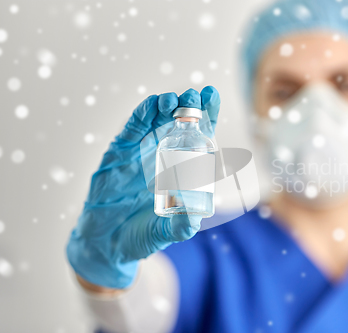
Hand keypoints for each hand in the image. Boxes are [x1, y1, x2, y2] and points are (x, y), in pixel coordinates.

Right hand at [66, 87, 219, 288]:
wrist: (106, 245)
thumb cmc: (141, 236)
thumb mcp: (166, 232)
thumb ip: (181, 227)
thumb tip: (194, 219)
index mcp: (181, 168)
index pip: (198, 136)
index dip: (206, 115)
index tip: (213, 96)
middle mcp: (163, 154)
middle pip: (179, 122)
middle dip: (188, 105)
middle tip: (196, 95)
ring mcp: (140, 152)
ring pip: (155, 120)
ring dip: (165, 106)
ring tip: (174, 100)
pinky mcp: (118, 154)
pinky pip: (131, 130)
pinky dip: (141, 116)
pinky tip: (151, 106)